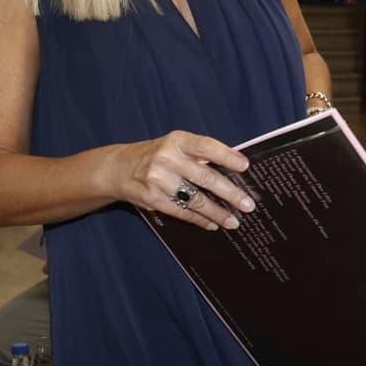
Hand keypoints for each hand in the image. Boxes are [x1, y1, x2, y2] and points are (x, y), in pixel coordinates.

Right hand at [109, 130, 255, 230]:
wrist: (117, 168)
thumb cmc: (156, 155)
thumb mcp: (175, 145)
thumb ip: (199, 154)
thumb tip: (234, 170)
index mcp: (177, 141)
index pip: (206, 146)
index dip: (227, 156)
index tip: (245, 166)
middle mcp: (167, 159)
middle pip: (205, 177)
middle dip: (230, 193)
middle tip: (248, 204)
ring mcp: (158, 180)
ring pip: (195, 199)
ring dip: (217, 212)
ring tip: (235, 221)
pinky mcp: (152, 199)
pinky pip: (182, 212)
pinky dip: (200, 219)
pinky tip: (213, 224)